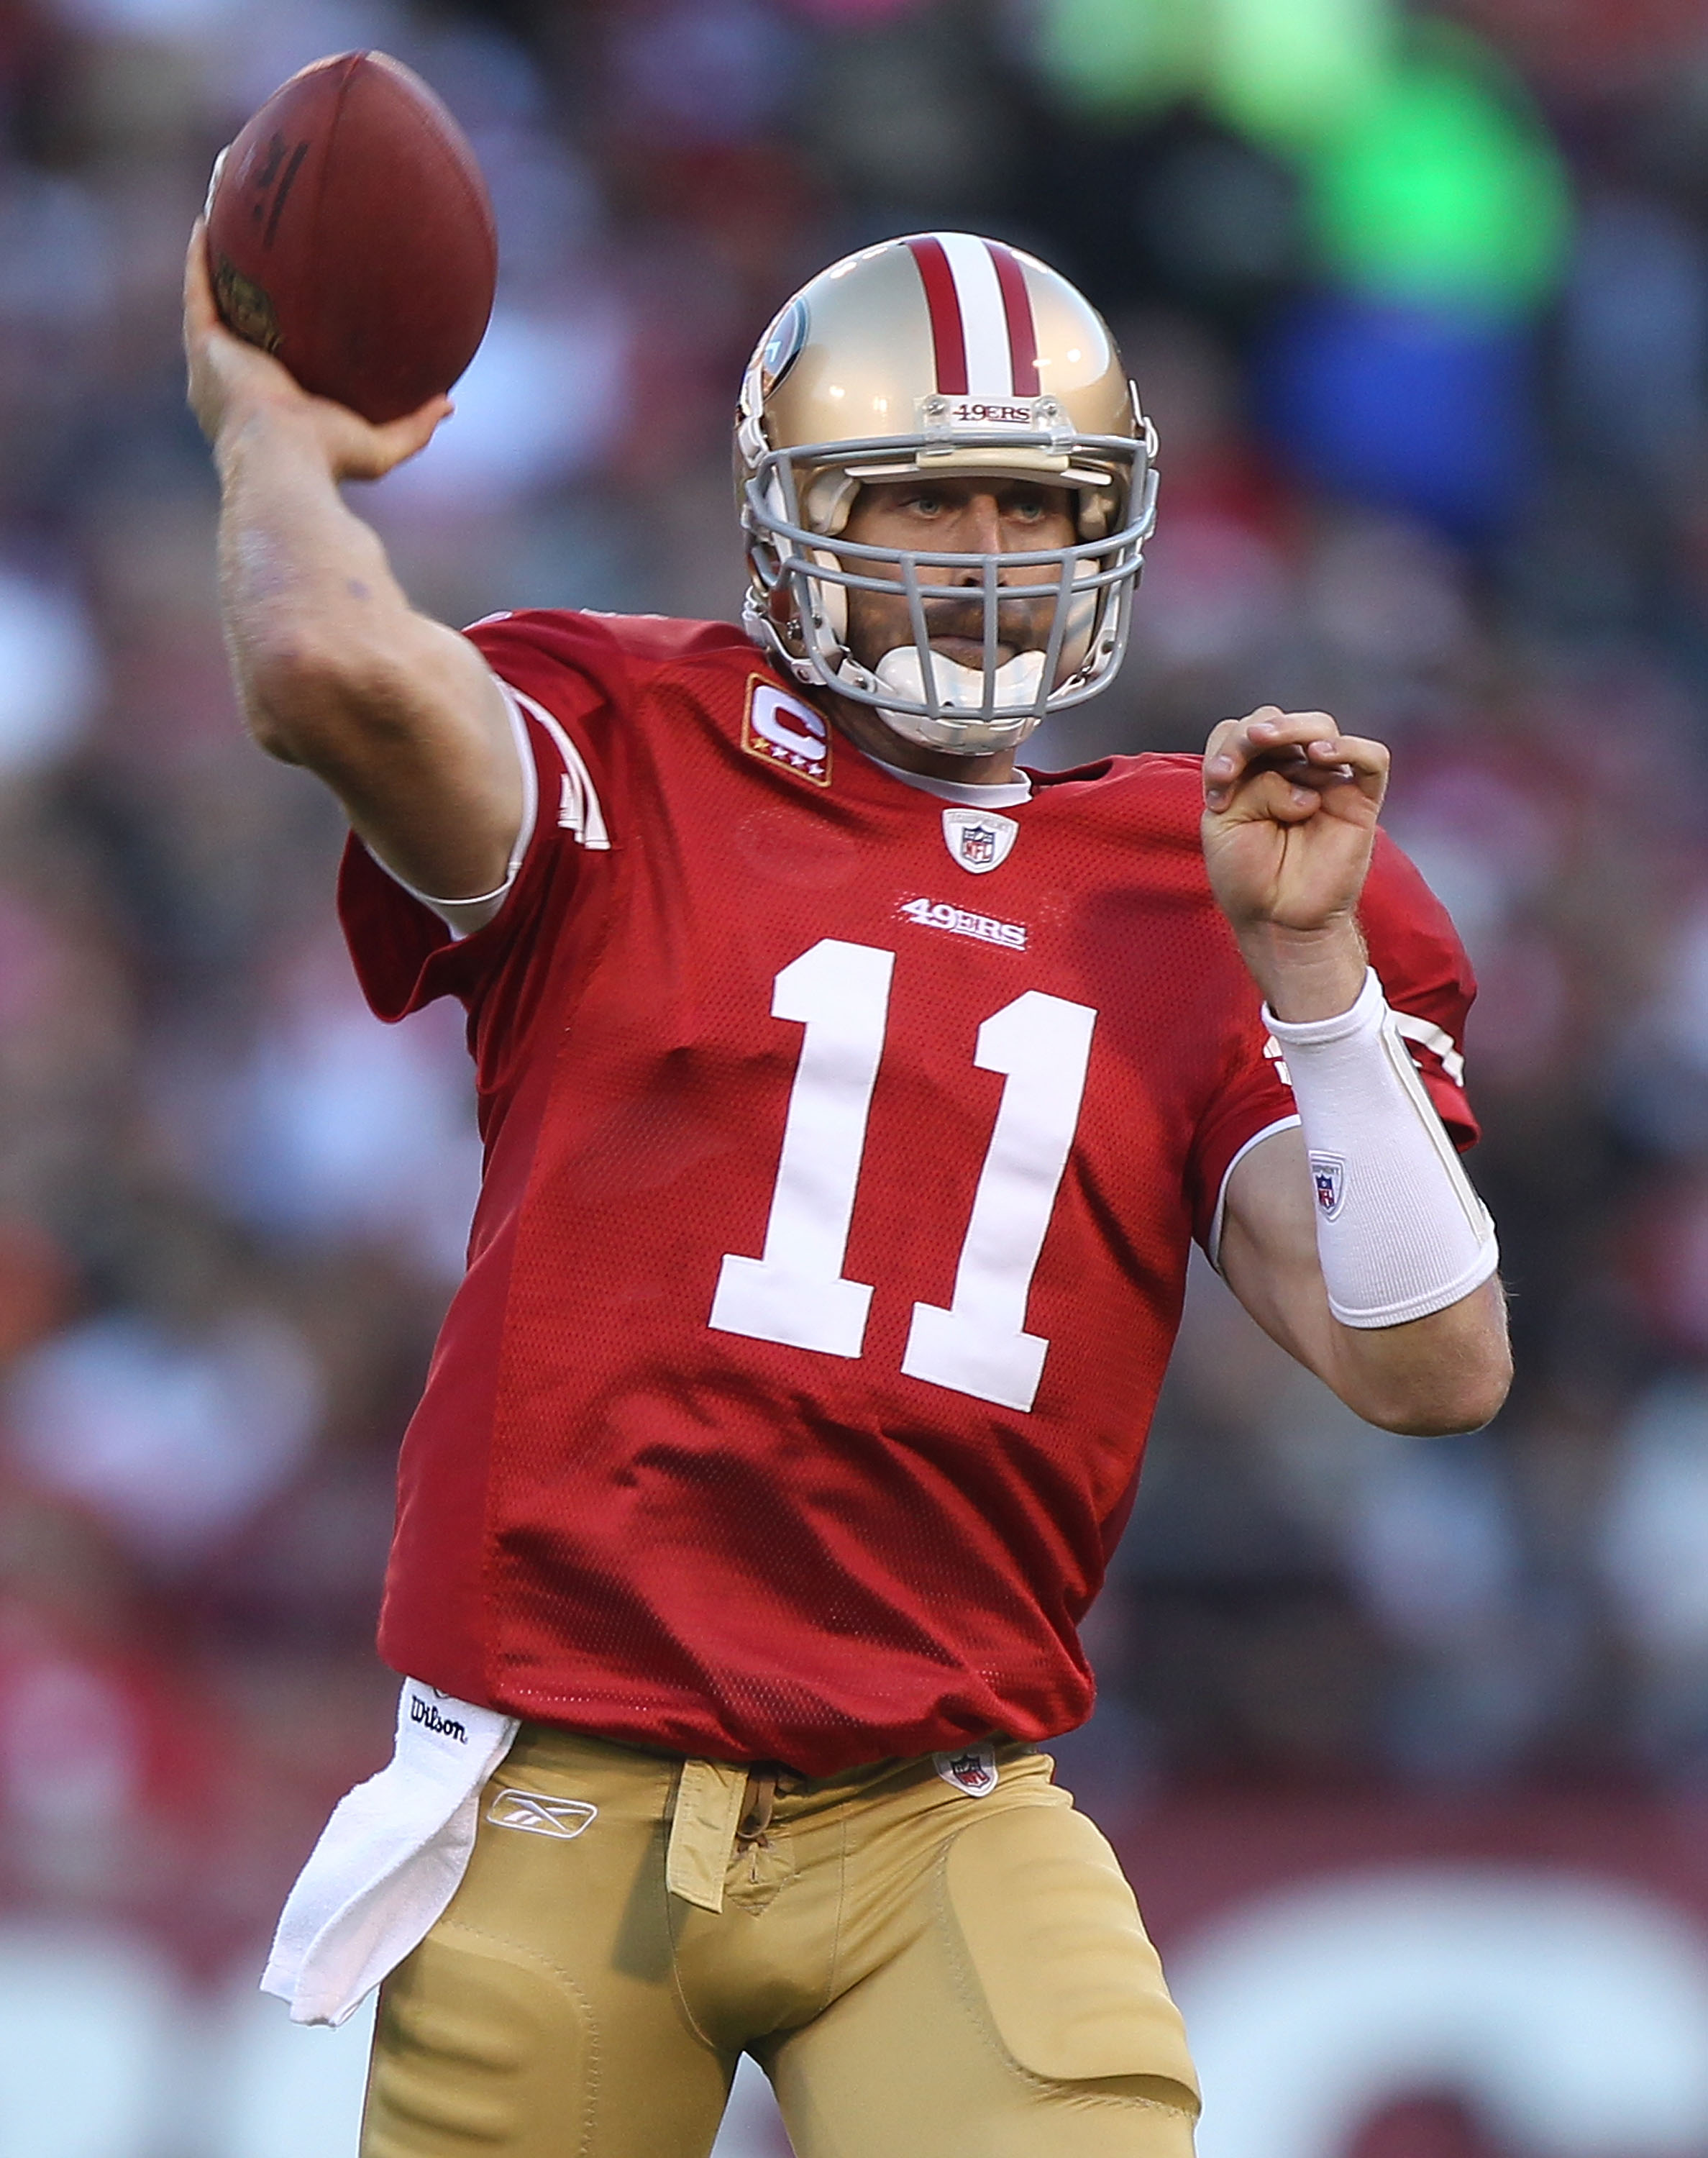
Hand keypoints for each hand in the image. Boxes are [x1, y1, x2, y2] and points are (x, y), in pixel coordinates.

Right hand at [184, 221, 450, 481]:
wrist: (284, 461)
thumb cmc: (328, 460)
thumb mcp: (380, 446)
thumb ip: (413, 426)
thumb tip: (446, 403)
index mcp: (270, 404)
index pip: (274, 360)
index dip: (281, 331)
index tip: (299, 302)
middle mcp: (235, 381)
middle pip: (238, 324)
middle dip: (244, 290)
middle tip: (261, 253)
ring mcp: (215, 362)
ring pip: (209, 299)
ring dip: (214, 258)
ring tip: (225, 214)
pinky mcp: (202, 345)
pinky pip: (197, 289)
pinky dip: (199, 255)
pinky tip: (208, 215)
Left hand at [1200, 706, 1389, 1017]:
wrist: (1278, 920)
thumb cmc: (1248, 876)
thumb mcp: (1226, 824)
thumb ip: (1250, 786)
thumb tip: (1301, 779)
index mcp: (1251, 773)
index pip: (1239, 732)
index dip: (1226, 749)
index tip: (1216, 790)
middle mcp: (1289, 770)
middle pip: (1277, 721)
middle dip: (1253, 734)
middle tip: (1236, 759)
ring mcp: (1325, 782)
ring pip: (1320, 727)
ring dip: (1291, 728)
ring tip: (1270, 741)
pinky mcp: (1360, 800)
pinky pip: (1371, 759)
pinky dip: (1349, 747)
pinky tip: (1321, 754)